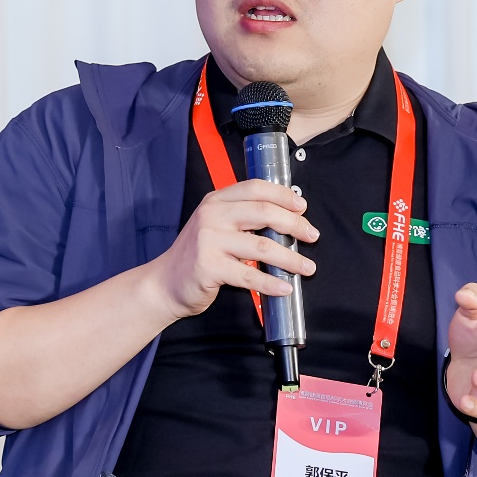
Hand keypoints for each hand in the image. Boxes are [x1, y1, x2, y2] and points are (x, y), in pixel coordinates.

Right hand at [145, 179, 319, 319]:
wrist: (165, 283)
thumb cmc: (198, 255)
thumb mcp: (216, 226)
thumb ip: (242, 218)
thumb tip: (287, 219)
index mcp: (216, 201)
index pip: (255, 188)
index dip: (283, 195)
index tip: (302, 207)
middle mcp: (212, 216)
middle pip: (263, 213)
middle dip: (294, 224)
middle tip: (311, 236)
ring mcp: (209, 240)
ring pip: (262, 246)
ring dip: (290, 259)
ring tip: (307, 267)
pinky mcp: (209, 266)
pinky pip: (248, 274)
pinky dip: (270, 283)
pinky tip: (284, 288)